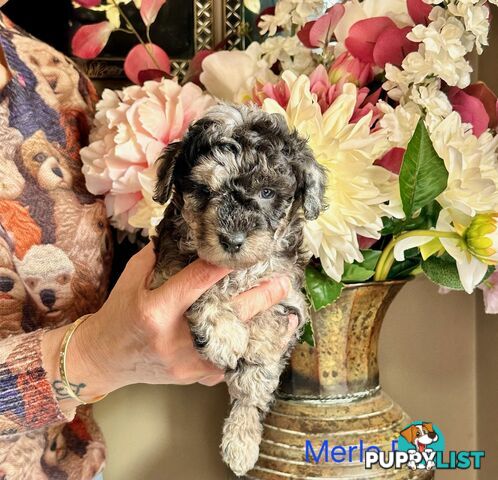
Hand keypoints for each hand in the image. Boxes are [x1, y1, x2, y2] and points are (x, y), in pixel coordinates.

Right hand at [42, 243, 297, 408]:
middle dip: (261, 297)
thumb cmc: (119, 312)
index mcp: (157, 310)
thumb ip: (161, 256)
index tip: (247, 252)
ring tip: (283, 308)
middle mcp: (176, 339)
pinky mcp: (195, 378)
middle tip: (283, 282)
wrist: (105, 359)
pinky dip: (245, 347)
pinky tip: (262, 333)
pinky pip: (229, 362)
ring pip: (237, 343)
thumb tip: (191, 237)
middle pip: (229, 314)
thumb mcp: (132, 277)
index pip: (199, 281)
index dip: (226, 265)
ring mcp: (188, 363)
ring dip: (261, 324)